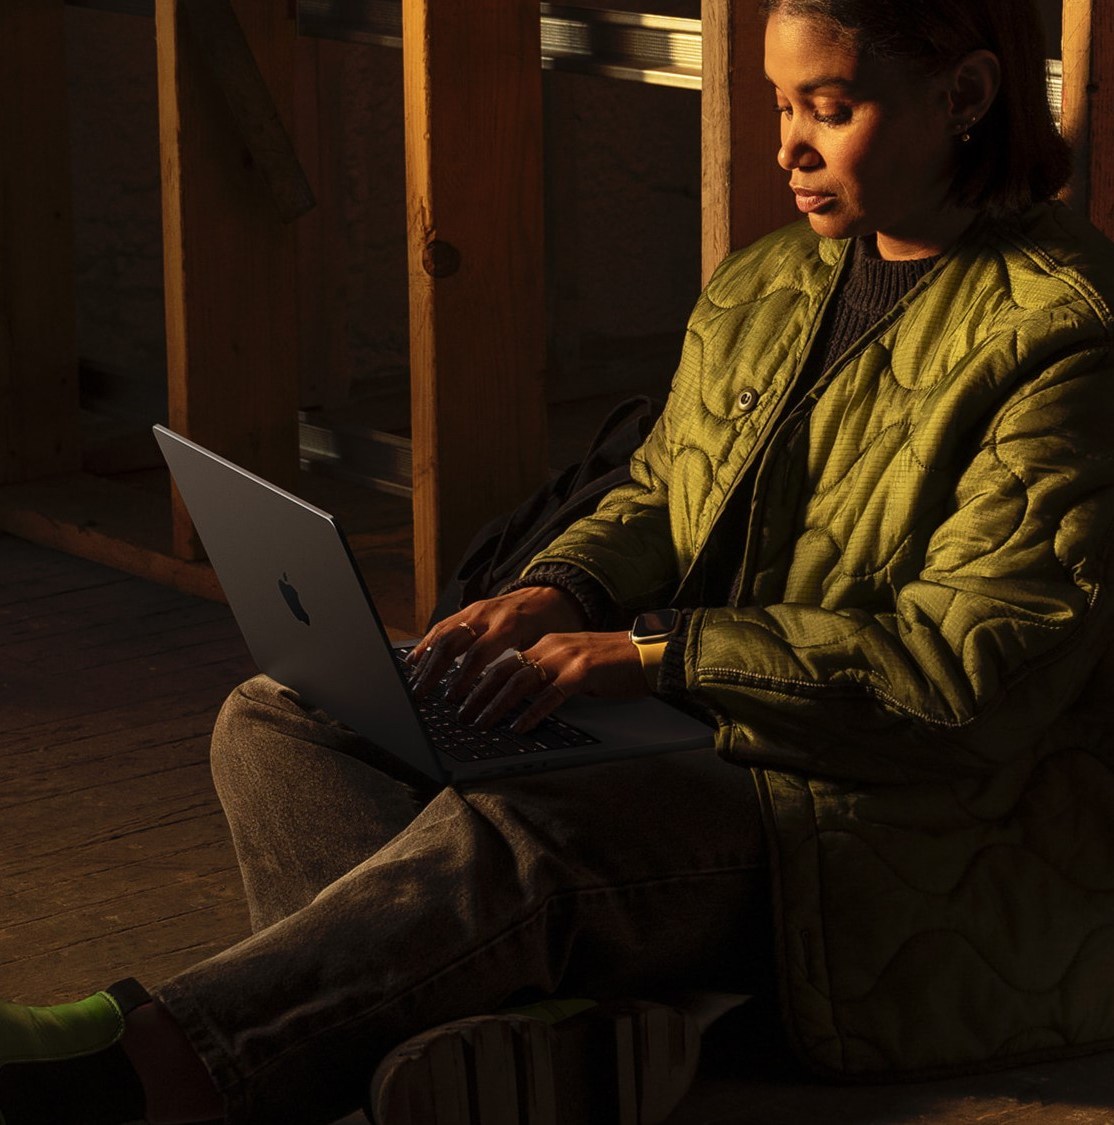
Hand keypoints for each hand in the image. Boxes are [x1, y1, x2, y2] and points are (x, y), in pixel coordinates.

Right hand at [407, 586, 586, 703]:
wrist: (555, 591)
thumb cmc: (554, 623)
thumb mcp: (545, 646)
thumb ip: (525, 667)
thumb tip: (512, 700)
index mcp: (509, 624)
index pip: (478, 654)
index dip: (463, 678)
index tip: (451, 699)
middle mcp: (487, 614)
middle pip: (451, 643)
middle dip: (433, 672)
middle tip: (421, 696)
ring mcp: (476, 609)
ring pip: (442, 633)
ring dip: (424, 661)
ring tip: (414, 684)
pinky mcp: (470, 609)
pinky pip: (443, 627)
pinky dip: (426, 644)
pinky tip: (414, 661)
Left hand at [456, 630, 648, 732]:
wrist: (646, 653)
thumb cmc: (611, 664)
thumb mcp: (572, 665)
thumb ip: (547, 675)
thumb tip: (520, 699)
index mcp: (546, 644)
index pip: (503, 662)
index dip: (478, 682)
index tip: (461, 700)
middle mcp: (551, 647)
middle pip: (503, 670)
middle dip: (478, 695)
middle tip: (461, 716)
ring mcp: (566, 658)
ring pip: (520, 682)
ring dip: (497, 705)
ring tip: (482, 724)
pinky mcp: (584, 673)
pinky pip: (551, 695)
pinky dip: (532, 712)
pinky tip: (520, 726)